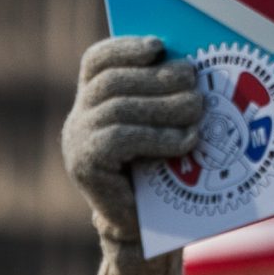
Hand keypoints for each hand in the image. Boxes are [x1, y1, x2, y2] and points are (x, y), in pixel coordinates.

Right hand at [63, 37, 203, 245]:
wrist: (142, 228)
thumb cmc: (158, 172)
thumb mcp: (158, 126)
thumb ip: (162, 96)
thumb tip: (189, 66)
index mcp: (90, 101)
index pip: (97, 61)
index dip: (125, 47)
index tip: (159, 47)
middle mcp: (77, 119)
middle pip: (113, 82)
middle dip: (157, 77)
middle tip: (194, 79)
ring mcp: (76, 142)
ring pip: (120, 109)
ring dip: (165, 106)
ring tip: (197, 108)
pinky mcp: (85, 165)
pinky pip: (122, 138)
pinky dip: (159, 136)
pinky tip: (186, 140)